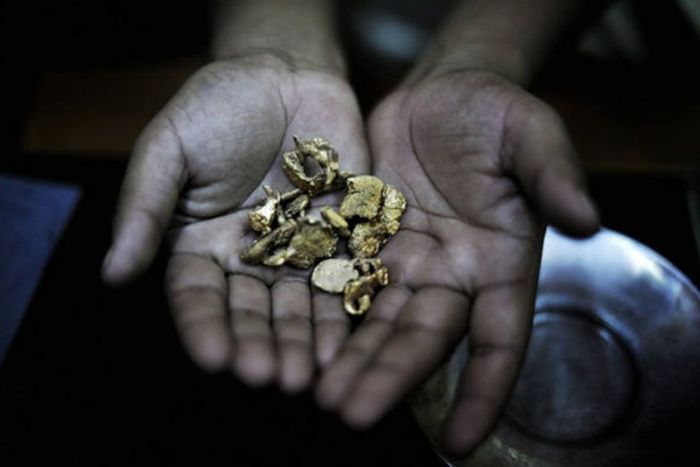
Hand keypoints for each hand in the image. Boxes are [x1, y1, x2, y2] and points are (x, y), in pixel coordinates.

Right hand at [102, 53, 368, 392]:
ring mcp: (296, 251)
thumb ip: (143, 207)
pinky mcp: (339, 238)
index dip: (205, 327)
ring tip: (309, 374)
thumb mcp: (168, 148)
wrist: (285, 74)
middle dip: (259, 345)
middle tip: (269, 377)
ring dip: (302, 342)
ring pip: (297, 306)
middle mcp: (247, 259)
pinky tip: (346, 339)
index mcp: (198, 244)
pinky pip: (342, 278)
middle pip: (252, 312)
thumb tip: (112, 274)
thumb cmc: (217, 106)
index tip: (215, 358)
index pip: (197, 296)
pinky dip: (343, 308)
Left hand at [316, 70, 598, 454]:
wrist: (443, 92)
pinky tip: (302, 342)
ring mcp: (404, 261)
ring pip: (376, 321)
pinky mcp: (364, 240)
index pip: (499, 342)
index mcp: (499, 265)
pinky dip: (326, 315)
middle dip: (389, 378)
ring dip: (350, 360)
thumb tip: (586, 220)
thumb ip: (553, 175)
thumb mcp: (532, 134)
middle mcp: (451, 276)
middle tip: (351, 413)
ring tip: (319, 395)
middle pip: (421, 339)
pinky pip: (342, 283)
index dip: (485, 391)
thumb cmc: (496, 112)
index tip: (460, 443)